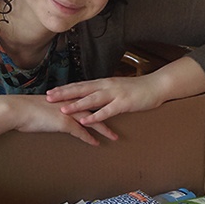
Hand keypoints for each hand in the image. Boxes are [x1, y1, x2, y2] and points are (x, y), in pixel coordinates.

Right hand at [13, 95, 117, 145]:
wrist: (16, 110)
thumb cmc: (28, 109)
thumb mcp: (48, 106)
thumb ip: (59, 108)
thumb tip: (63, 112)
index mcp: (69, 99)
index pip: (91, 100)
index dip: (104, 104)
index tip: (115, 107)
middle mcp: (72, 104)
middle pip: (97, 110)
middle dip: (111, 115)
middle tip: (123, 121)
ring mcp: (68, 113)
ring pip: (92, 121)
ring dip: (104, 130)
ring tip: (115, 137)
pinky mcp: (63, 123)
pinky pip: (80, 132)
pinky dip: (89, 138)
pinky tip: (96, 143)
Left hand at [46, 74, 163, 125]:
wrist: (156, 85)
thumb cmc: (138, 88)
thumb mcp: (118, 88)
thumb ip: (105, 91)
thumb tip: (92, 96)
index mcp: (104, 82)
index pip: (81, 84)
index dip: (65, 88)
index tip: (50, 91)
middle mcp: (107, 86)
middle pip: (82, 89)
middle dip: (64, 93)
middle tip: (47, 97)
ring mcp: (115, 94)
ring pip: (92, 99)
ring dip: (77, 104)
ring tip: (62, 109)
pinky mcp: (124, 103)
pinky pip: (107, 111)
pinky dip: (95, 116)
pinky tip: (86, 121)